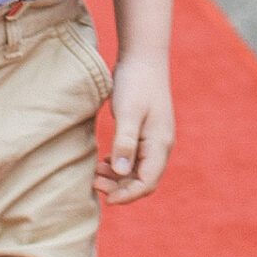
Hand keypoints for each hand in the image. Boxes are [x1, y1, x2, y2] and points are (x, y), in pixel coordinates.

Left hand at [97, 50, 173, 202]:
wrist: (143, 57)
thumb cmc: (136, 82)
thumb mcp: (128, 112)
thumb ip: (125, 142)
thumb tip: (121, 173)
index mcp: (160, 143)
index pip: (147, 182)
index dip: (128, 195)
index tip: (106, 199)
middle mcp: (160, 145)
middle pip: (143, 180)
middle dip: (121, 188)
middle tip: (95, 184)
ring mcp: (154, 139)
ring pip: (138, 170)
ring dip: (119, 178)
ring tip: (96, 175)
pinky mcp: (146, 132)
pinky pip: (136, 158)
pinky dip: (121, 165)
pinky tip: (106, 163)